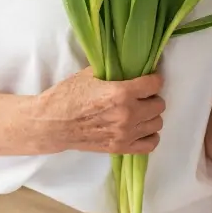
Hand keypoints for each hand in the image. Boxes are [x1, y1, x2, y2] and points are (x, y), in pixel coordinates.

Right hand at [34, 67, 165, 154]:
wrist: (52, 124)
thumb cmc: (68, 96)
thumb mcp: (91, 74)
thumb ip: (115, 70)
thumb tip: (132, 64)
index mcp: (121, 93)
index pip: (155, 84)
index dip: (153, 80)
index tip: (148, 79)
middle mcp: (127, 114)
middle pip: (159, 105)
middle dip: (152, 98)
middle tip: (141, 96)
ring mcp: (124, 133)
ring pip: (157, 123)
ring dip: (150, 116)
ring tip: (139, 112)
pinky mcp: (120, 147)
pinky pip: (150, 144)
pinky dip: (149, 136)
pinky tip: (141, 128)